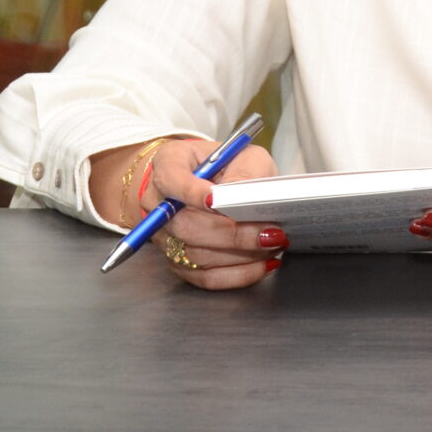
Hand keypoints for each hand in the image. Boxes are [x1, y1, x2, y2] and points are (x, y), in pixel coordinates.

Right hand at [93, 134, 283, 290]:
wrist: (209, 183)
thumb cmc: (226, 166)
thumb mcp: (242, 155)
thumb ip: (244, 171)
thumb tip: (245, 199)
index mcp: (169, 164)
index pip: (170, 180)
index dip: (191, 192)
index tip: (217, 200)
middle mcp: (158, 203)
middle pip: (185, 225)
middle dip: (231, 233)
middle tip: (269, 232)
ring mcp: (164, 235)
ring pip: (197, 255)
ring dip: (240, 255)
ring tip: (273, 246)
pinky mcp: (177, 261)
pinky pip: (205, 277)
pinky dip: (237, 274)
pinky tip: (262, 265)